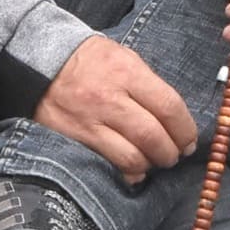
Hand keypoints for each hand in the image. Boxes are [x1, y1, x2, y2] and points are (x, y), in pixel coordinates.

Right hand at [36, 36, 197, 181]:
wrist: (40, 62)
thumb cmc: (90, 61)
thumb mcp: (123, 57)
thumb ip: (148, 84)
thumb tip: (175, 117)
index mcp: (127, 72)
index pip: (169, 107)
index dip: (186, 129)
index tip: (189, 140)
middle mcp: (110, 98)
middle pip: (154, 136)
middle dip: (171, 152)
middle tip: (174, 155)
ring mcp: (90, 121)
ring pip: (133, 157)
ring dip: (150, 165)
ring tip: (154, 162)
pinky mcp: (75, 138)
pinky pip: (108, 164)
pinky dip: (127, 173)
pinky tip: (133, 170)